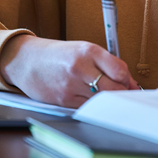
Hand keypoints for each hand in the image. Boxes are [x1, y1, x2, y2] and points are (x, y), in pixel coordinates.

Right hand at [0, 35, 139, 107]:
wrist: (26, 61)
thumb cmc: (58, 55)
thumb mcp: (83, 50)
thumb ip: (107, 64)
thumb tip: (130, 83)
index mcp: (89, 51)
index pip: (120, 71)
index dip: (129, 81)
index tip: (129, 84)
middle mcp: (80, 67)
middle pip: (114, 89)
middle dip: (122, 94)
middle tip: (122, 94)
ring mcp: (71, 85)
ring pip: (102, 101)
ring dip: (107, 101)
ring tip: (102, 94)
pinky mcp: (63, 100)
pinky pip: (87, 107)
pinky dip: (92, 105)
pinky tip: (88, 98)